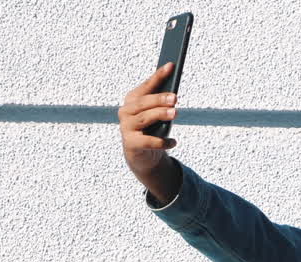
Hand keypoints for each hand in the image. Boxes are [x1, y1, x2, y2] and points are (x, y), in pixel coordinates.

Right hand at [118, 62, 182, 203]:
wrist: (141, 155)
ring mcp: (127, 128)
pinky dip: (162, 141)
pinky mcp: (131, 144)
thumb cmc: (151, 129)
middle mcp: (126, 111)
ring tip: (175, 113)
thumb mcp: (156, 113)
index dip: (158, 76)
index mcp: (132, 99)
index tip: (171, 66)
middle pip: (144, 102)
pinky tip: (173, 142)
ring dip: (160, 114)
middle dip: (159, 98)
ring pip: (144, 118)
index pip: (146, 85)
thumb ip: (162, 102)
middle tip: (175, 97)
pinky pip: (148, 141)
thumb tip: (174, 93)